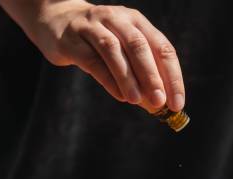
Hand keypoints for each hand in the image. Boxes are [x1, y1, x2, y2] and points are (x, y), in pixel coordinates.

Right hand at [0, 0, 185, 111]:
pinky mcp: (72, 40)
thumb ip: (140, 76)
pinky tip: (119, 96)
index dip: (172, 76)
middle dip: (152, 76)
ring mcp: (92, 27)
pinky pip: (92, 60)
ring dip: (128, 77)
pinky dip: (108, 79)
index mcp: (136, 21)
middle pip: (139, 46)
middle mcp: (117, 19)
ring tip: (138, 101)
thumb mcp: (123, 53)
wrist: (55, 21)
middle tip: (160, 102)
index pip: (162, 47)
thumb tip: (157, 107)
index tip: (177, 103)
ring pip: (113, 50)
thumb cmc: (97, 42)